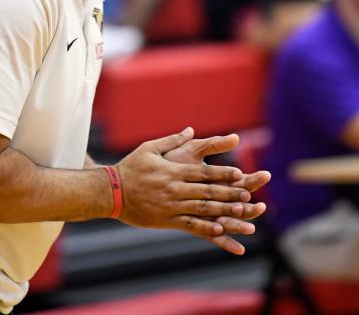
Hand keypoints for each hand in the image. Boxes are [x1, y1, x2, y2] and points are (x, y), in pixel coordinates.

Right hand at [115, 128, 263, 242]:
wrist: (110, 191)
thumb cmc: (130, 167)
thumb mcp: (150, 148)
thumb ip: (172, 140)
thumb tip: (191, 130)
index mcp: (173, 170)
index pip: (203, 172)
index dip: (223, 174)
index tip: (240, 174)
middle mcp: (174, 188)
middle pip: (207, 190)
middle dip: (229, 193)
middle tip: (247, 195)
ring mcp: (171, 205)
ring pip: (201, 208)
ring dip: (222, 210)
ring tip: (240, 212)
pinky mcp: (165, 219)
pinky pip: (189, 225)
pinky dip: (205, 227)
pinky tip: (219, 229)